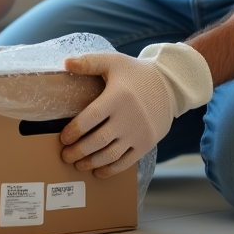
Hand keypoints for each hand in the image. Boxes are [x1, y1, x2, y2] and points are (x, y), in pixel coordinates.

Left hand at [61, 43, 212, 176]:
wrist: (169, 85)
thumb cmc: (136, 73)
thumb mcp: (113, 62)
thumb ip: (89, 62)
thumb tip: (66, 63)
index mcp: (117, 97)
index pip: (90, 118)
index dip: (74, 130)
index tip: (63, 138)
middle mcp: (128, 117)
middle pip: (98, 140)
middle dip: (78, 151)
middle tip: (65, 155)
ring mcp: (139, 133)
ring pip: (110, 155)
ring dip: (91, 162)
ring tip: (78, 164)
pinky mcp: (147, 143)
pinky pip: (127, 162)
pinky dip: (111, 169)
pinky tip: (98, 171)